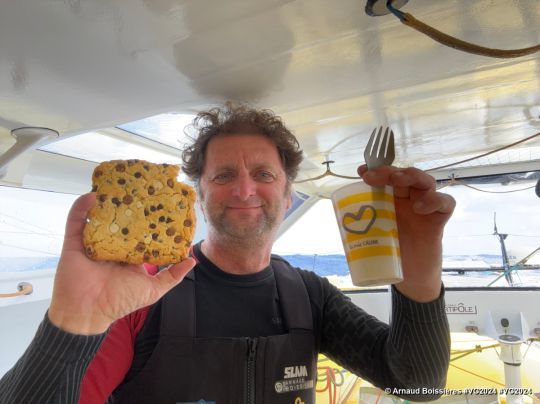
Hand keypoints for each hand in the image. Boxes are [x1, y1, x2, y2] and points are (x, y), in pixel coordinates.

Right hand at [48, 193, 195, 334]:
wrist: (88, 312)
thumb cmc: (120, 302)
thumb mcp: (153, 289)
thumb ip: (172, 276)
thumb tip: (192, 260)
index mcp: (129, 253)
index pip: (141, 231)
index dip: (150, 219)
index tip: (162, 204)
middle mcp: (112, 245)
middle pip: (121, 220)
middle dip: (130, 205)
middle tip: (141, 188)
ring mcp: (93, 241)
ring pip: (100, 216)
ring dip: (107, 201)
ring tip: (117, 186)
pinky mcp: (75, 242)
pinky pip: (76, 221)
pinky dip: (82, 207)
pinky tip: (93, 196)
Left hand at [358, 165, 454, 301]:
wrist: (410, 277)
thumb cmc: (390, 252)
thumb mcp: (372, 234)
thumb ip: (362, 223)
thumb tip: (339, 214)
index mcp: (391, 199)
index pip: (386, 178)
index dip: (375, 171)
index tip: (362, 172)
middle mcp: (409, 199)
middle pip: (404, 175)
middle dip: (389, 172)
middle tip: (374, 177)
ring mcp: (425, 208)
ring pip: (426, 181)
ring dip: (412, 176)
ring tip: (397, 182)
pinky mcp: (439, 220)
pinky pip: (446, 203)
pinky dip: (435, 200)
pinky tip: (420, 207)